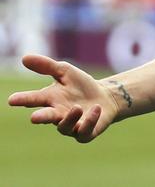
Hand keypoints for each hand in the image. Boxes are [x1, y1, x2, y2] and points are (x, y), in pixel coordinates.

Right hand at [7, 54, 121, 143]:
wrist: (106, 98)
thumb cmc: (82, 86)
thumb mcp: (65, 72)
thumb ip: (47, 66)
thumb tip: (24, 57)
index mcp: (50, 99)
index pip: (34, 99)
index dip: (23, 100)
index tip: (12, 100)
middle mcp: (57, 115)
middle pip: (46, 117)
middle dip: (40, 117)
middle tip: (34, 118)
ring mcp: (71, 126)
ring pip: (65, 126)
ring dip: (70, 117)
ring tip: (77, 107)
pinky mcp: (85, 133)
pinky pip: (85, 131)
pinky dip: (90, 120)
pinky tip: (96, 108)